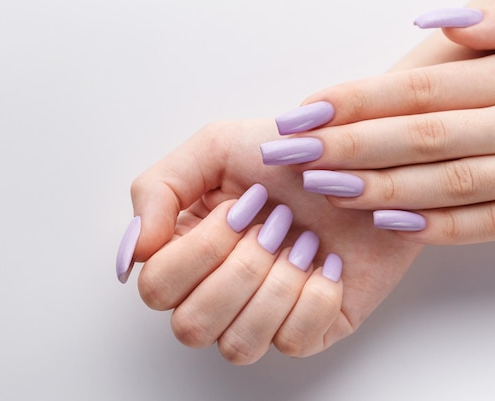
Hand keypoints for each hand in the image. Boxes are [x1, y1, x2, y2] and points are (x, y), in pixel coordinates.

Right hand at [123, 120, 421, 363]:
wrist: (360, 166)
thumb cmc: (289, 157)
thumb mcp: (215, 147)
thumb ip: (157, 190)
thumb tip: (133, 253)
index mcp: (187, 251)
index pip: (157, 287)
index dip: (199, 250)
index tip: (240, 207)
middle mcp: (217, 293)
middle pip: (190, 325)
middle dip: (240, 268)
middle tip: (277, 222)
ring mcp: (261, 317)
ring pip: (237, 346)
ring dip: (275, 286)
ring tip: (303, 243)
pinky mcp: (307, 330)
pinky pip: (293, 344)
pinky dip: (314, 299)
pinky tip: (328, 266)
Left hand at [292, 0, 494, 243]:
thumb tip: (440, 22)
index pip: (420, 87)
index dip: (356, 99)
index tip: (305, 109)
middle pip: (419, 137)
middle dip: (346, 146)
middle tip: (290, 153)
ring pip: (448, 185)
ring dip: (379, 189)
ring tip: (324, 188)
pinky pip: (493, 225)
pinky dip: (440, 226)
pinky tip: (392, 224)